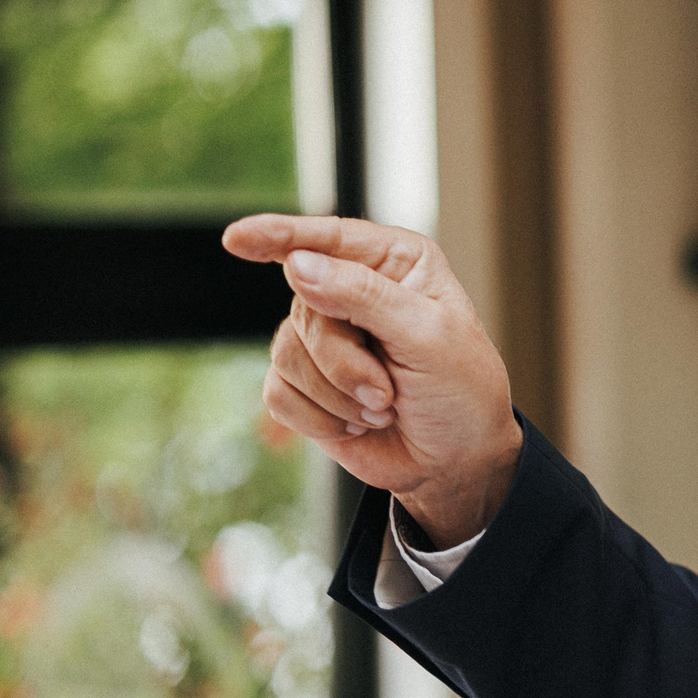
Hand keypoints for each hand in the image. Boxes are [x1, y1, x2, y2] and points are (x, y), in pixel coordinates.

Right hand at [222, 214, 520, 545]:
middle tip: (388, 393)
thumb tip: (296, 264)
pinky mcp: (307, 383)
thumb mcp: (428, 337)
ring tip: (383, 409)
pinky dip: (318, 418)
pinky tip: (357, 426)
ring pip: (286, 352)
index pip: (327, 238)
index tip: (236, 239)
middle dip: (344, 362)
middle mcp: (354, 290)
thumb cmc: (461, 392)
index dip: (278, 234)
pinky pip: (278, 392)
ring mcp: (327, 337)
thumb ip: (364, 296)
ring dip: (336, 394)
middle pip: (304, 307)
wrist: (457, 462)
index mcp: (394, 263)